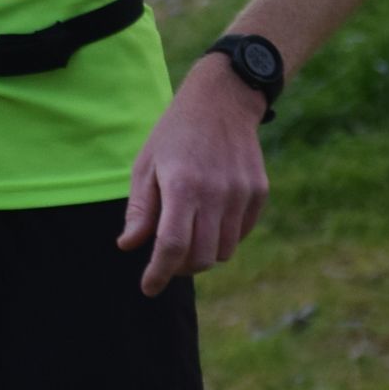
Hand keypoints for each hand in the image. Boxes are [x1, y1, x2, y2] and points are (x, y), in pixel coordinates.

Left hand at [118, 59, 269, 294]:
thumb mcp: (146, 165)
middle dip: (179, 268)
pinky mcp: (259, 192)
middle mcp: (216, 193)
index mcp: (182, 186)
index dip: (158, 273)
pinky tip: (209, 220)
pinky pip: (241, 234)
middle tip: (165, 261)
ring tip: (186, 236)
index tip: (148, 287)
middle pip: (201, 257)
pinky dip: (223, 238)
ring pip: (223, 251)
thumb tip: (128, 246)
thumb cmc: (174, 134)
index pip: (171, 246)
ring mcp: (242, 194)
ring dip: (202, 254)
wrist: (222, 102)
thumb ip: (140, 209)